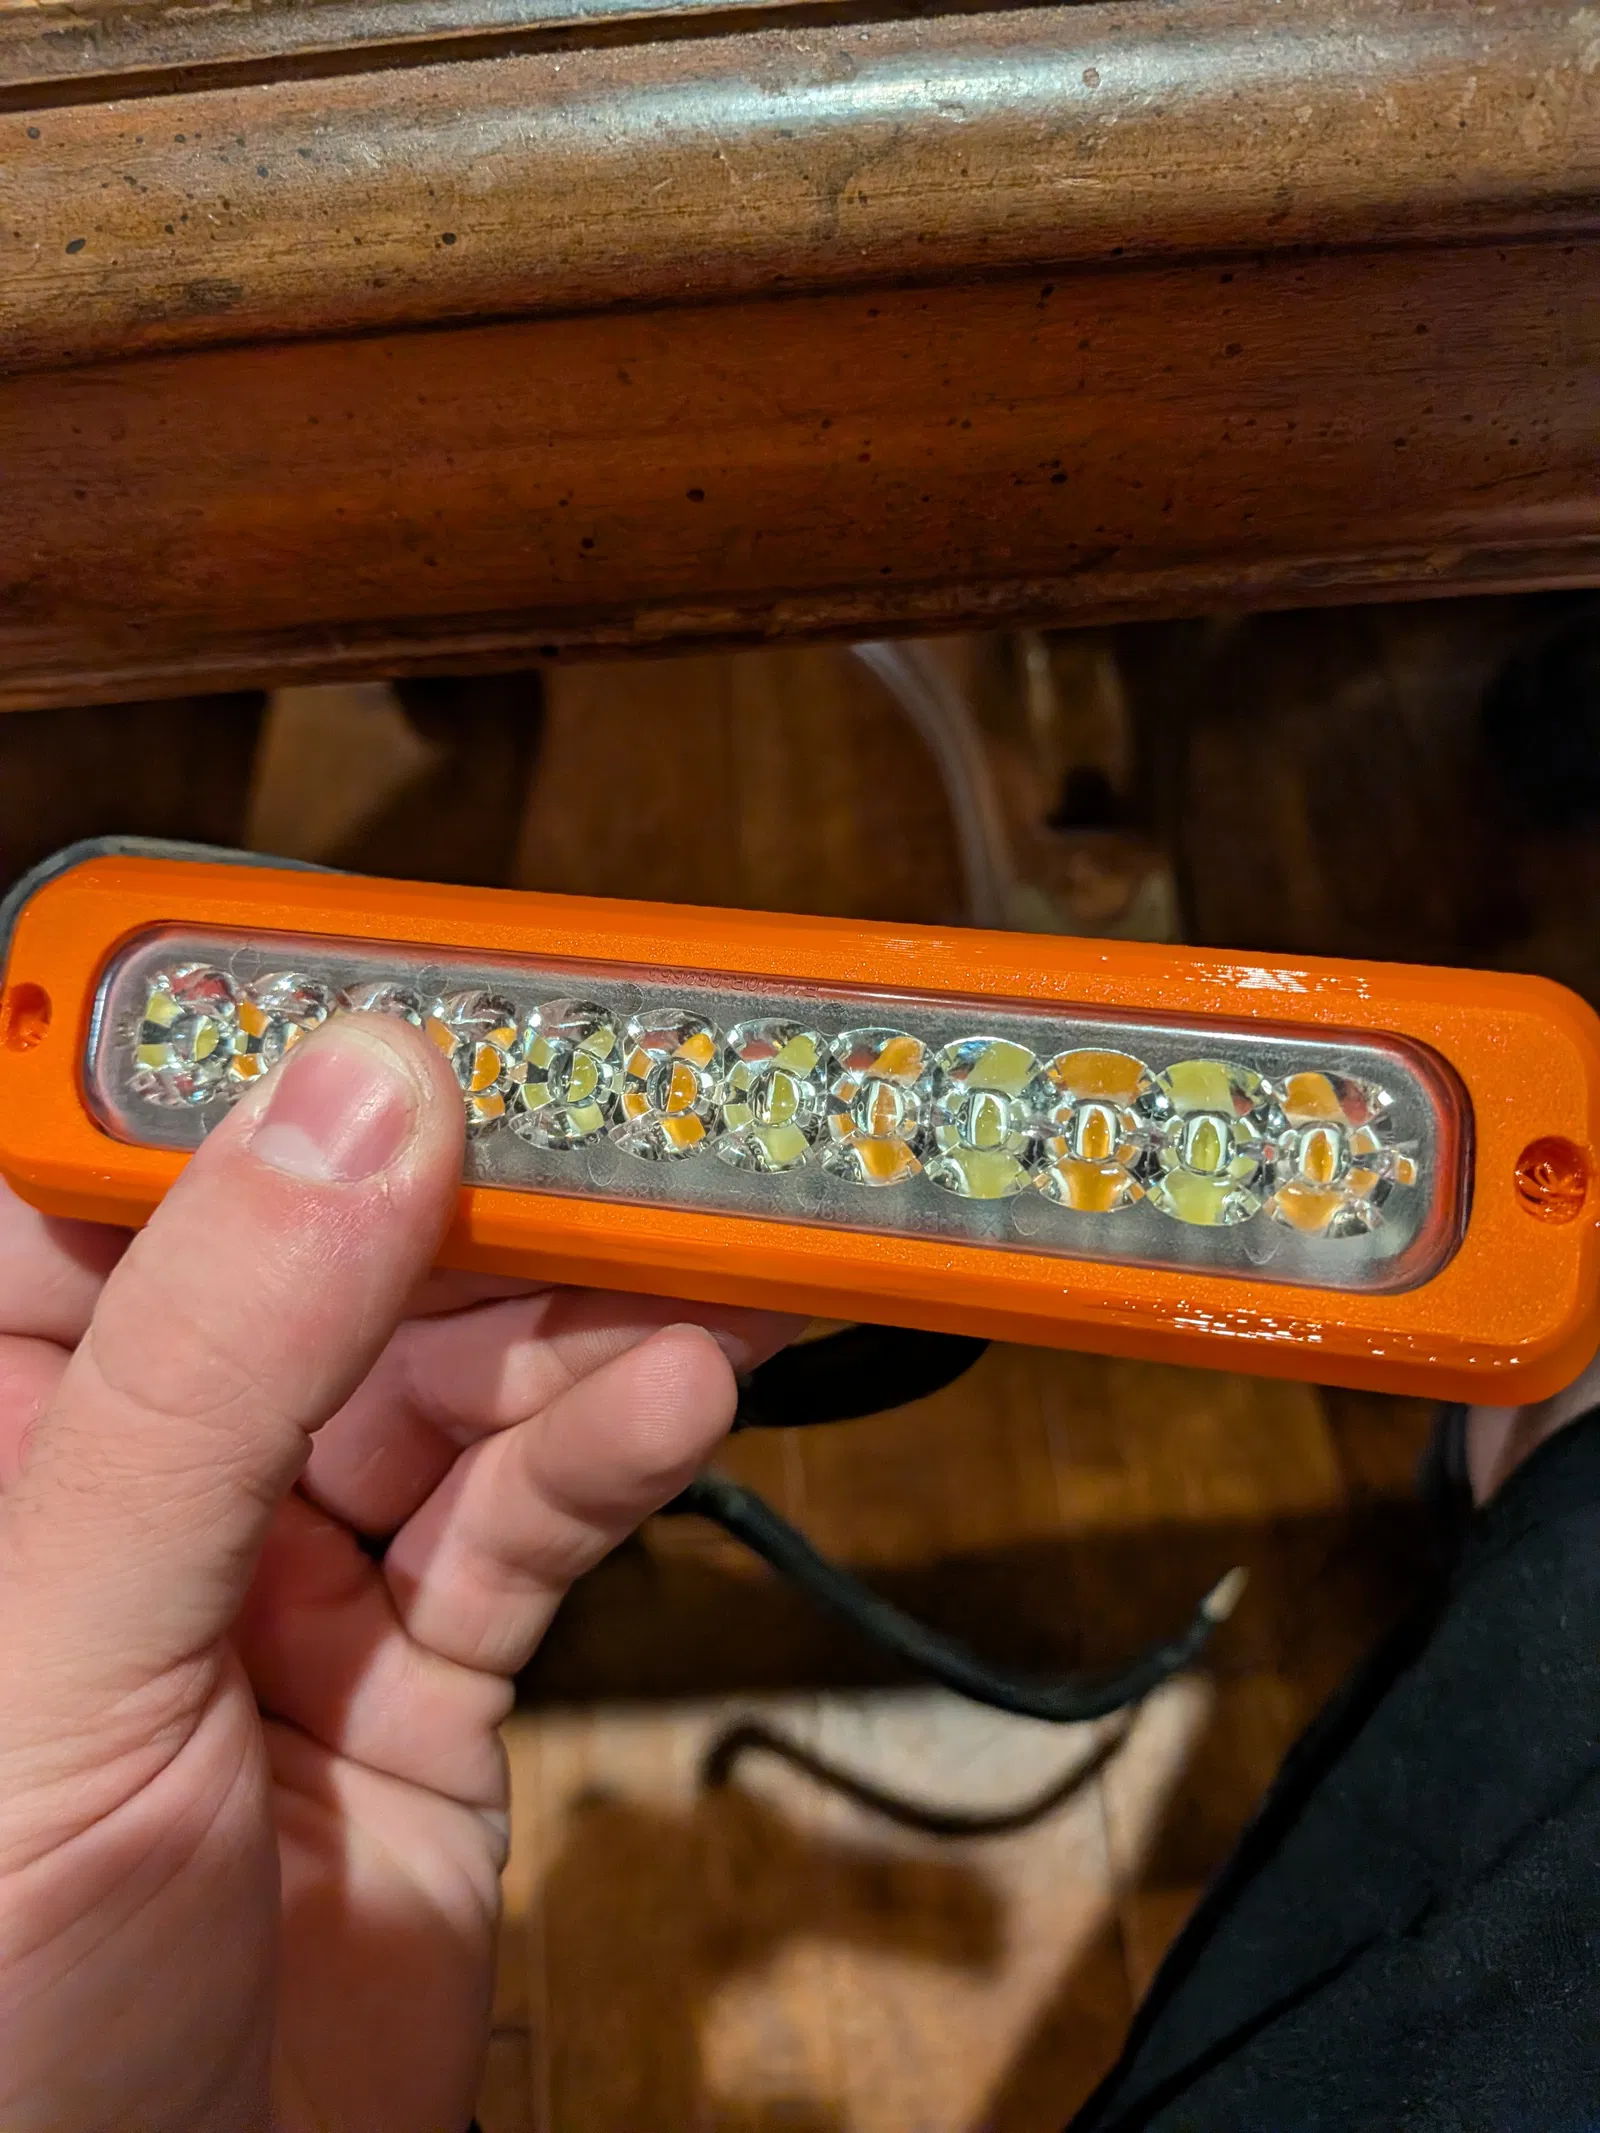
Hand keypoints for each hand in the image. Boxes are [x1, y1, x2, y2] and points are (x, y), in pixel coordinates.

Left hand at [0, 1016, 792, 2131]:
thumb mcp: (60, 1663)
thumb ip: (206, 1376)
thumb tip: (352, 1103)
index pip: (94, 1165)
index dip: (231, 1049)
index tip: (387, 968)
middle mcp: (135, 1474)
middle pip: (322, 1244)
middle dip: (474, 1174)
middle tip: (621, 1097)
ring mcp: (290, 1566)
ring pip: (454, 1364)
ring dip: (582, 1303)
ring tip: (704, 1240)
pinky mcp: (424, 1664)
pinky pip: (532, 1512)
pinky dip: (614, 1440)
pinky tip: (676, 1388)